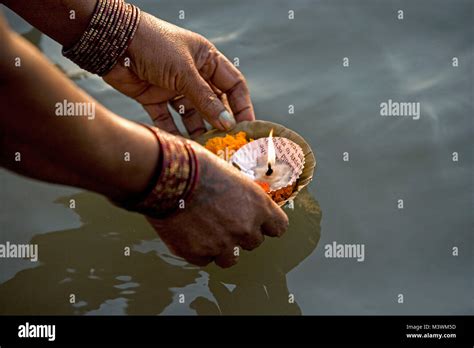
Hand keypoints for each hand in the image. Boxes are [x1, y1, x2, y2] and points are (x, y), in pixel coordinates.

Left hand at [103, 12, 254, 137]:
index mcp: (206, 60)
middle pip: (213, 103)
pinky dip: (173, 132)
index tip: (247, 126)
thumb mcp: (185, 72)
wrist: (112, 41)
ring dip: (198, 131)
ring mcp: (173, 87)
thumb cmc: (154, 45)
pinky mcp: (154, 98)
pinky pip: (167, 120)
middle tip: (227, 144)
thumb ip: (206, 100)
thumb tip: (228, 124)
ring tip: (205, 149)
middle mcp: (193, 74)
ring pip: (191, 115)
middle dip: (220, 123)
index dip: (241, 105)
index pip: (233, 85)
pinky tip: (180, 145)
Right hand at [147, 141, 288, 267]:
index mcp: (258, 205)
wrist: (167, 176)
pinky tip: (187, 232)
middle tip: (221, 220)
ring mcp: (222, 244)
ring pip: (230, 258)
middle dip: (240, 234)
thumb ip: (243, 197)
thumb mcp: (232, 175)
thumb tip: (243, 203)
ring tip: (204, 229)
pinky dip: (196, 250)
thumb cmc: (197, 166)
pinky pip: (203, 259)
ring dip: (221, 248)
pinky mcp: (197, 253)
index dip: (267, 225)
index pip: (278, 228)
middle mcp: (245, 228)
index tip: (258, 223)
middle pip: (253, 243)